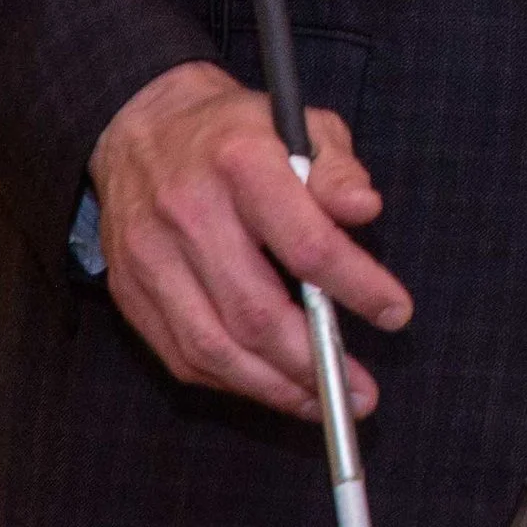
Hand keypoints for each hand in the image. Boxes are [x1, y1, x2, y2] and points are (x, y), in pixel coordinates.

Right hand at [89, 60, 410, 421]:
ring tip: (325, 402)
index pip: (304, 241)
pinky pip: (184, 356)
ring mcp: (152, 260)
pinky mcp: (130, 293)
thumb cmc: (239, 130)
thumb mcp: (302, 124)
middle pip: (256, 310)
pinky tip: (274, 388)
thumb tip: (365, 211)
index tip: (395, 312)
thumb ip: (337, 169)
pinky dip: (234, 383)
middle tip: (362, 390)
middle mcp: (190, 214)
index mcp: (241, 163)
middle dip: (315, 359)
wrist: (142, 129)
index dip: (355, 284)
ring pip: (216, 347)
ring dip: (276, 388)